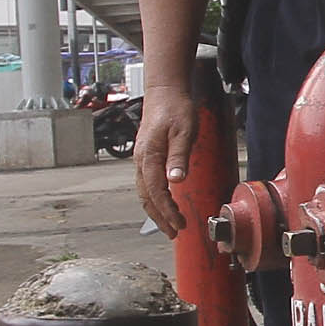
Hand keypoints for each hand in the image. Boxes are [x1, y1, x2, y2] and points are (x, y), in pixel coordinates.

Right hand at [132, 83, 200, 235]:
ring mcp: (141, 159)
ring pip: (144, 192)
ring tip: (169, 225)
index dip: (167, 211)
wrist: (164, 92)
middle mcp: (141, 160)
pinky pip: (147, 183)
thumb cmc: (176, 109)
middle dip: (159, 218)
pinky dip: (154, 198)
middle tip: (174, 233)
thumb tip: (176, 181)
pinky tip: (163, 204)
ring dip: (156, 210)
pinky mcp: (146, 156)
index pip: (156, 192)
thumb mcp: (184, 132)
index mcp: (149, 156)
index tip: (179, 225)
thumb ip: (179, 156)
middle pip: (146, 197)